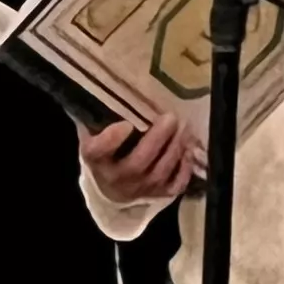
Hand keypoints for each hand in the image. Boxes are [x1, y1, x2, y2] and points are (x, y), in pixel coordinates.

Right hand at [78, 114, 200, 206]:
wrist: (111, 189)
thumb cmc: (106, 152)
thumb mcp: (94, 134)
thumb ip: (97, 117)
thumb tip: (104, 89)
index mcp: (96, 159)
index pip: (97, 152)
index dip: (111, 139)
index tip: (126, 124)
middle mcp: (116, 178)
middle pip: (138, 162)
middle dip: (157, 138)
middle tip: (171, 117)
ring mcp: (139, 189)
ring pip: (160, 172)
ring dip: (175, 148)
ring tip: (185, 127)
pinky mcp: (157, 195)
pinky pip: (174, 185)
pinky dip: (185, 168)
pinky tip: (189, 150)